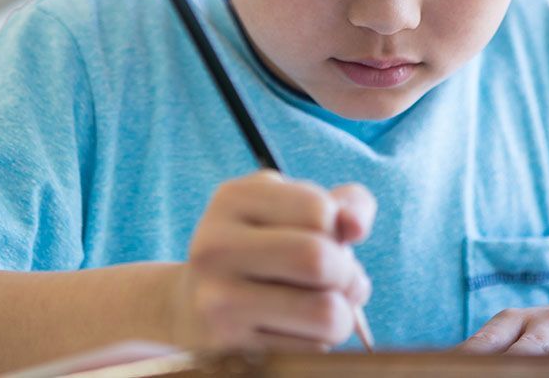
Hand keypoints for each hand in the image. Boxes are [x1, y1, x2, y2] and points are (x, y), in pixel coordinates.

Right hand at [169, 170, 374, 351]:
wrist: (192, 308)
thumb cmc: (262, 251)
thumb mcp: (292, 211)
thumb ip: (343, 205)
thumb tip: (357, 226)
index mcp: (233, 199)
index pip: (318, 210)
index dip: (338, 229)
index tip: (324, 238)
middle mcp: (216, 246)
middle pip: (319, 259)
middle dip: (346, 274)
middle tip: (336, 281)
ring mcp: (218, 300)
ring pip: (326, 312)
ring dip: (342, 314)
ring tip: (322, 306)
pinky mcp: (229, 347)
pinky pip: (312, 349)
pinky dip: (319, 340)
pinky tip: (295, 329)